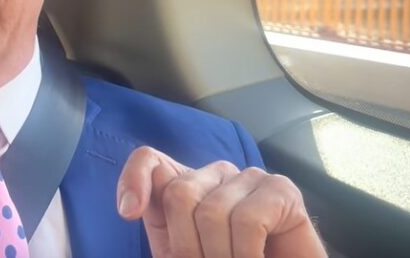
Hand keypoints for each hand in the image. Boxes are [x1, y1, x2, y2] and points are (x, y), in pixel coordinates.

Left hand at [116, 147, 325, 257]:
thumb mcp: (182, 253)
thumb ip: (162, 224)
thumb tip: (130, 207)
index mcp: (186, 188)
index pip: (149, 160)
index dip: (133, 180)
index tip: (129, 212)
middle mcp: (215, 176)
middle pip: (180, 192)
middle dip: (187, 246)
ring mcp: (249, 178)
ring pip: (212, 211)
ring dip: (221, 257)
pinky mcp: (281, 189)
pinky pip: (247, 219)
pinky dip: (247, 254)